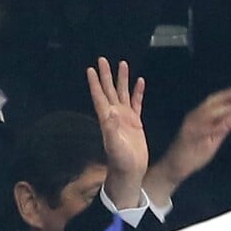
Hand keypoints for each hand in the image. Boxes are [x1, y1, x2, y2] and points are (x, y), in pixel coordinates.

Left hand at [87, 57, 146, 208]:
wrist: (130, 171)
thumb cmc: (120, 160)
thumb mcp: (114, 145)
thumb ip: (111, 129)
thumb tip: (111, 112)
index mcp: (107, 119)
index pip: (99, 97)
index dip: (95, 83)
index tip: (91, 69)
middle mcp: (115, 115)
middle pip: (109, 91)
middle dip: (106, 76)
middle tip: (103, 59)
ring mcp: (125, 118)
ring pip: (122, 94)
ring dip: (122, 80)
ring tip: (123, 64)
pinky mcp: (136, 122)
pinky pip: (136, 103)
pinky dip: (137, 92)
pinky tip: (139, 82)